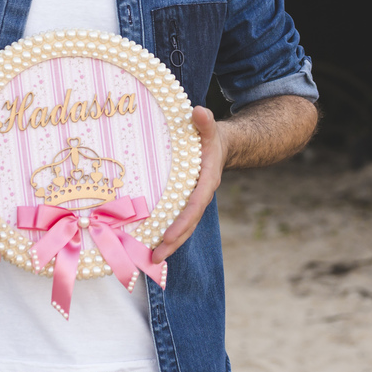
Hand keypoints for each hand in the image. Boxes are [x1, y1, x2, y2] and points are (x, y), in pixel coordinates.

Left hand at [153, 105, 225, 262]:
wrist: (221, 144)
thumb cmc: (211, 136)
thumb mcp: (210, 128)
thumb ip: (205, 122)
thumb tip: (199, 112)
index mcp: (206, 180)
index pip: (194, 205)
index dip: (182, 222)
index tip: (168, 236)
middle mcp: (200, 195)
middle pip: (188, 223)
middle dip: (173, 242)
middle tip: (155, 258)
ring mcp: (193, 200)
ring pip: (183, 225)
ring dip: (169, 243)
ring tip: (151, 259)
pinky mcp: (185, 201)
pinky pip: (177, 219)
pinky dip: (166, 232)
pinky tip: (149, 242)